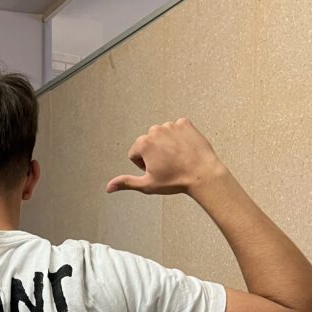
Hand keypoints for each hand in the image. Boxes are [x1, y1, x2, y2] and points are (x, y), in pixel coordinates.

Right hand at [106, 118, 224, 195]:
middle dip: (154, 153)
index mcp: (143, 143)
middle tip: (168, 166)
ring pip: (162, 135)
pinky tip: (185, 149)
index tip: (156, 171)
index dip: (143, 165)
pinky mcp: (185, 123)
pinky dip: (179, 137)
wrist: (203, 174)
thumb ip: (126, 182)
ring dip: (166, 144)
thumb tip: (108, 187)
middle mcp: (155, 130)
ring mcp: (171, 125)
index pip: (134, 153)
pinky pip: (177, 128)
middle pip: (148, 143)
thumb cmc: (175, 181)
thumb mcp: (147, 185)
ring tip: (177, 158)